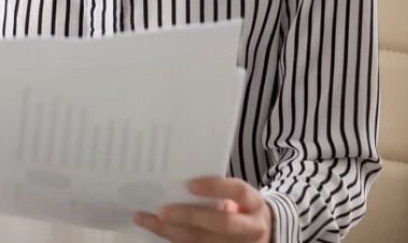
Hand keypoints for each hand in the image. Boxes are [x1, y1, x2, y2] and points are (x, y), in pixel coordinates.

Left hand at [133, 177, 272, 242]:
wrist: (263, 234)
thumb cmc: (241, 206)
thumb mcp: (239, 195)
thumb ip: (217, 187)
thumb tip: (178, 172)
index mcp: (254, 204)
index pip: (238, 192)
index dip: (215, 187)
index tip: (189, 184)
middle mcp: (251, 228)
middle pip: (220, 223)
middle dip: (189, 216)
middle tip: (161, 209)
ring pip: (201, 240)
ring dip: (169, 230)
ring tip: (144, 218)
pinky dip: (171, 238)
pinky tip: (153, 228)